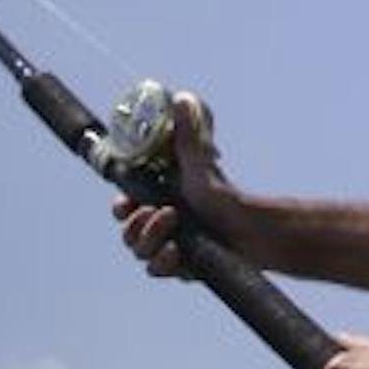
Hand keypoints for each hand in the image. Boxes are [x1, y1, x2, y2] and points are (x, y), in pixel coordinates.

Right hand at [111, 91, 242, 279]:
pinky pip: (156, 270)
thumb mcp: (199, 161)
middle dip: (137, 224)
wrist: (249, 229)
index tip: (125, 203)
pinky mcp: (179, 268)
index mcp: (156, 201)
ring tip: (176, 222)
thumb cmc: (222, 194)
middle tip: (162, 211)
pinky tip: (178, 252)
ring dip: (152, 238)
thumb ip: (188, 134)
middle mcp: (159, 226)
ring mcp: (168, 248)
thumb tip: (182, 98)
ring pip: (139, 252)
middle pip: (127, 233)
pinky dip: (164, 262)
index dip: (120, 207)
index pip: (122, 208)